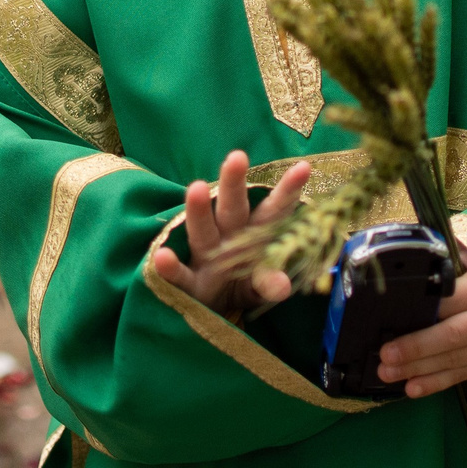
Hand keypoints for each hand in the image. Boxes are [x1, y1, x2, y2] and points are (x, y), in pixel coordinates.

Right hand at [148, 150, 310, 317]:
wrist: (211, 310)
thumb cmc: (240, 286)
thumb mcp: (258, 287)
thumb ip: (269, 283)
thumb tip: (283, 286)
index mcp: (252, 236)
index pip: (272, 211)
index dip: (286, 192)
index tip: (304, 168)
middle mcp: (227, 239)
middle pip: (232, 209)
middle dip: (234, 184)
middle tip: (237, 157)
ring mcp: (205, 259)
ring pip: (202, 231)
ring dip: (199, 211)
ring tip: (197, 187)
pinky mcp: (188, 284)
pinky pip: (179, 275)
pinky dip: (170, 267)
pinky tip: (162, 257)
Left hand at [378, 242, 466, 398]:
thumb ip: (446, 254)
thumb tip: (408, 252)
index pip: (450, 300)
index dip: (420, 311)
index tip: (390, 318)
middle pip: (452, 335)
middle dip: (416, 348)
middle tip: (385, 355)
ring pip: (456, 359)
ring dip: (421, 370)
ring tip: (389, 374)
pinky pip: (464, 373)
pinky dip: (438, 382)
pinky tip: (413, 388)